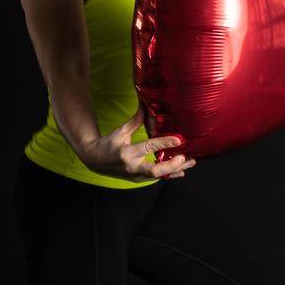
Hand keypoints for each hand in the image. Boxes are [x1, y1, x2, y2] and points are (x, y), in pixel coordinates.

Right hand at [80, 106, 196, 181]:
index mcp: (127, 152)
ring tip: (190, 162)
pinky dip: (169, 174)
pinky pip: (156, 178)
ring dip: (175, 170)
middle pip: (155, 171)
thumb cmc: (107, 144)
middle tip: (185, 157)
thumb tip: (146, 105)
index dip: (164, 143)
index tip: (178, 140)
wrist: (95, 160)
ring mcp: (135, 176)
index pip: (149, 147)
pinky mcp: (138, 179)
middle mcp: (132, 167)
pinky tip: (181, 170)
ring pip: (159, 177)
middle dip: (172, 165)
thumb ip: (136, 120)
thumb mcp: (120, 131)